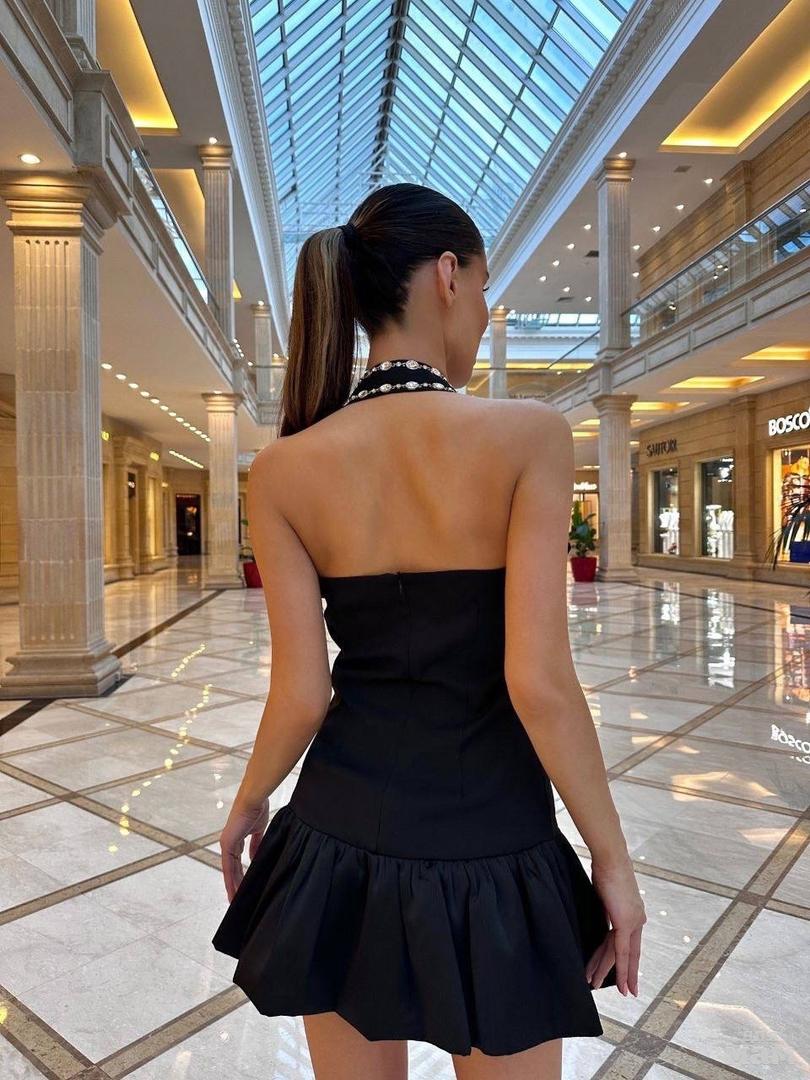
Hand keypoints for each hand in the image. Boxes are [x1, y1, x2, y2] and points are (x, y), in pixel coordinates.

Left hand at [219, 796, 269, 901]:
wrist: (254, 799)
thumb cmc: (257, 808)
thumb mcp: (259, 830)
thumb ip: (256, 844)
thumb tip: (255, 857)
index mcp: (236, 839)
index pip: (237, 861)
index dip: (239, 874)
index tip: (242, 886)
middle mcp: (229, 842)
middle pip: (232, 868)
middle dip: (235, 883)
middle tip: (237, 898)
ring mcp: (227, 844)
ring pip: (229, 870)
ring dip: (232, 884)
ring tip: (235, 898)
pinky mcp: (227, 844)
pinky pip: (229, 866)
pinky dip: (231, 878)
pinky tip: (234, 888)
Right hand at [586, 856, 645, 996]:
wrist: (610, 857)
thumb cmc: (606, 868)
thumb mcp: (605, 893)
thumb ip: (606, 908)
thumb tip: (601, 914)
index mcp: (634, 913)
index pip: (629, 942)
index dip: (627, 960)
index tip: (626, 973)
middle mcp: (637, 920)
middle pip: (628, 953)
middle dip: (625, 974)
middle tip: (625, 992)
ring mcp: (633, 922)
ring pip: (619, 955)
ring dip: (607, 972)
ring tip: (596, 986)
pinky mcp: (625, 923)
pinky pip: (619, 951)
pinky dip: (617, 968)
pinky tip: (615, 981)